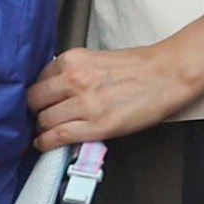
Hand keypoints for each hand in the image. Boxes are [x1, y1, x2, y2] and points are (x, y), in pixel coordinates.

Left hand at [30, 42, 202, 147]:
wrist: (170, 74)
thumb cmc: (139, 67)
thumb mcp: (96, 59)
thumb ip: (73, 72)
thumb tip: (52, 89)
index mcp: (74, 60)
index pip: (38, 80)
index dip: (39, 93)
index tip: (41, 101)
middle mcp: (75, 79)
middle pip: (34, 101)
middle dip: (35, 110)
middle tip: (41, 115)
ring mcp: (85, 103)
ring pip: (44, 120)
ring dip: (42, 128)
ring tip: (47, 130)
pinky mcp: (97, 125)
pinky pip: (57, 137)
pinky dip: (45, 142)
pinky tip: (44, 143)